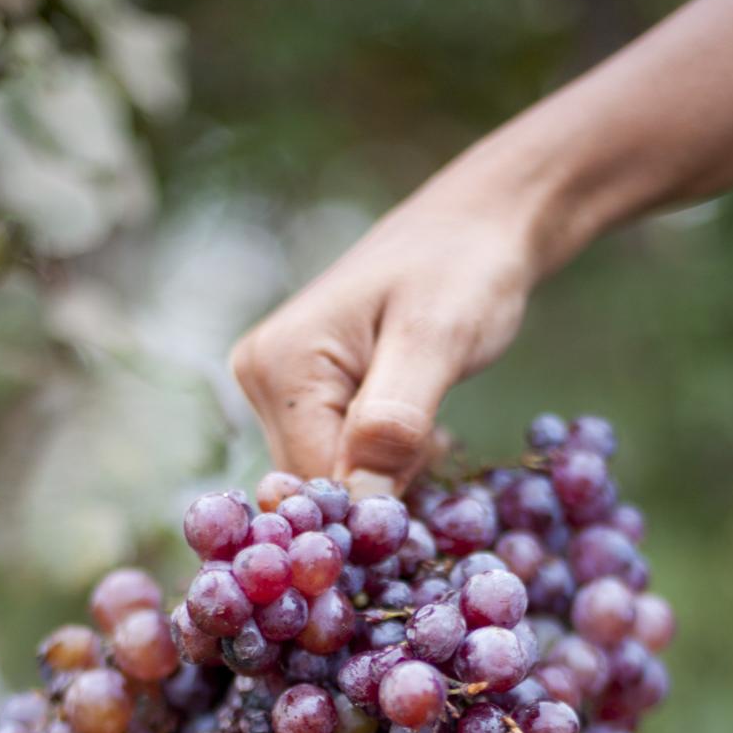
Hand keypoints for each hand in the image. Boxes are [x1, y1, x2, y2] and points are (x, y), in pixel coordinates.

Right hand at [231, 172, 539, 490]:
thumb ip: (396, 422)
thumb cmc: (463, 270)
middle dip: (382, 486)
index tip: (432, 480)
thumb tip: (360, 501)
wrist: (474, 228)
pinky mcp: (299, 395)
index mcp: (279, 365)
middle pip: (317, 485)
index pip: (316, 483)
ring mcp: (273, 387)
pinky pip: (337, 458)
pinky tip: (415, 426)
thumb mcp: (438, 342)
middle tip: (438, 440)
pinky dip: (383, 460)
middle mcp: (258, 377)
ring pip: (329, 477)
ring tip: (429, 424)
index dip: (375, 504)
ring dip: (387, 474)